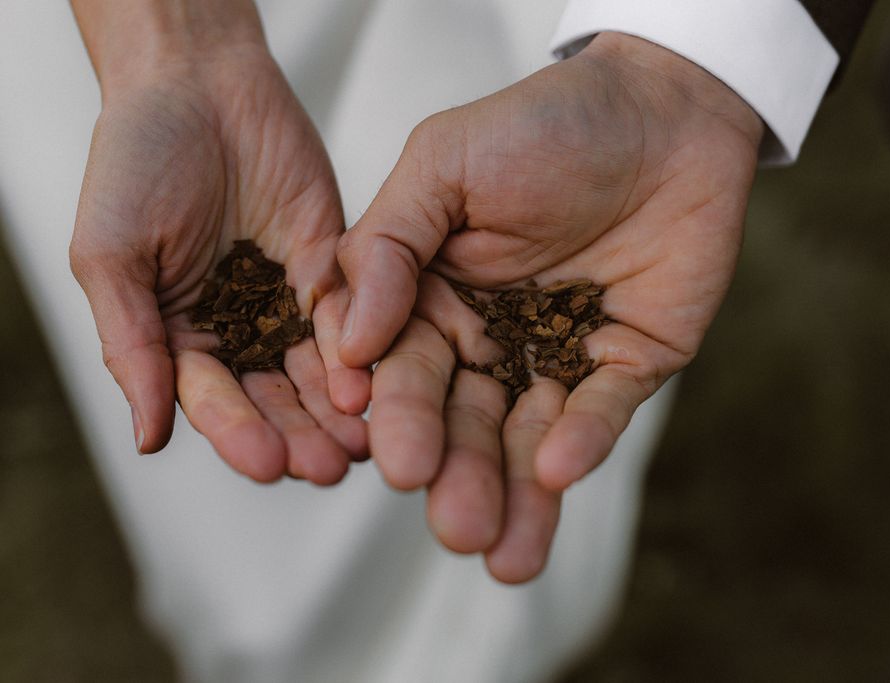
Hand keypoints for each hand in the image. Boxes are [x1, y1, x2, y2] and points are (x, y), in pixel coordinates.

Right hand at [70, 3, 367, 482]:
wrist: (199, 86)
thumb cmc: (137, 160)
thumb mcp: (112, 254)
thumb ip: (133, 343)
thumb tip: (147, 435)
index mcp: (181, 336)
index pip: (211, 399)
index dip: (238, 430)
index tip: (266, 459)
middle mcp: (239, 331)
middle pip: (273, 398)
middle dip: (300, 434)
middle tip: (327, 465)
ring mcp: (288, 303)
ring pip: (318, 371)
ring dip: (338, 410)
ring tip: (361, 443)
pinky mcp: (332, 271)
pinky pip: (351, 316)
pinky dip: (364, 349)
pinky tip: (377, 379)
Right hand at [336, 33, 762, 579]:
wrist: (663, 108)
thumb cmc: (544, 124)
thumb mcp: (444, 164)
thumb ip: (388, 246)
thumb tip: (353, 343)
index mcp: (433, 300)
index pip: (405, 370)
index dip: (399, 415)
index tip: (393, 458)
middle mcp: (490, 337)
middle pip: (466, 420)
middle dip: (459, 475)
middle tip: (455, 526)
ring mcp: (559, 355)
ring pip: (530, 436)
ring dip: (518, 494)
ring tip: (504, 556)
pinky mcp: (626, 362)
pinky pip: (602, 409)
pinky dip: (582, 439)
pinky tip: (559, 472)